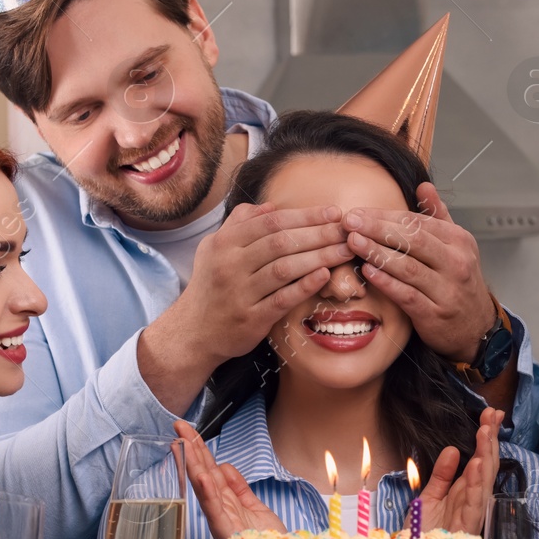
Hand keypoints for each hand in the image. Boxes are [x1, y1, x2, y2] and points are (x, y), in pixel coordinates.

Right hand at [145, 204, 350, 386]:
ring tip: (345, 251)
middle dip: (319, 233)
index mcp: (225, 243)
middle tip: (347, 230)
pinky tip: (325, 276)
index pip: (272, 222)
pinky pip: (282, 299)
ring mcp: (240, 293)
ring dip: (319, 257)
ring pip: (284, 268)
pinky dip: (304, 286)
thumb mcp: (214, 248)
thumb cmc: (210, 287)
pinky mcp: (250, 319)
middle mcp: (230, 265)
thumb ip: (240, 223)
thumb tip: (271, 205)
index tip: (333, 213)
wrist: (192, 332)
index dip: (306, 215)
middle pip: (281, 242)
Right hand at [177, 419, 285, 538]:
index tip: (188, 431)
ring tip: (184, 443)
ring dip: (193, 463)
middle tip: (179, 426)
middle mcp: (219, 508)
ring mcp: (220, 518)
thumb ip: (238, 487)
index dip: (199, 450)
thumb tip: (223, 466)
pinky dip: (207, 491)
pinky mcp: (224, 529)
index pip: (209, 470)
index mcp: (226, 501)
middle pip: (202, 472)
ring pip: (203, 486)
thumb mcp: (254, 506)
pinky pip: (214, 508)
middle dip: (191, 449)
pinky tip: (201, 475)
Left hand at [345, 183, 495, 362]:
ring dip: (377, 253)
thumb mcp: (456, 245)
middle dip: (378, 229)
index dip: (386, 216)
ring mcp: (447, 290)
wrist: (476, 327)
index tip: (359, 212)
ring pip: (408, 267)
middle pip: (413, 240)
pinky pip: (407, 295)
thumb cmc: (459, 282)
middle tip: (350, 222)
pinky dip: (386, 282)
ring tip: (352, 242)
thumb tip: (424, 185)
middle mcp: (456, 263)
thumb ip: (439, 215)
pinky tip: (367, 272)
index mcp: (458, 241)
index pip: (418, 222)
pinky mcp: (435, 314)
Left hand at [416, 407, 503, 535]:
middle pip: (486, 465)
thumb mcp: (429, 497)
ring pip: (485, 481)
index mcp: (463, 492)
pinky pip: (475, 502)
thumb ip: (442, 475)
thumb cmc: (421, 534)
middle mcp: (470, 500)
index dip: (486, 438)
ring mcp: (471, 513)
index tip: (489, 415)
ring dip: (487, 455)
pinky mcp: (466, 527)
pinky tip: (479, 465)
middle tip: (492, 416)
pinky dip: (478, 483)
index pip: (480, 459)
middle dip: (490, 440)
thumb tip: (453, 450)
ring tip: (486, 434)